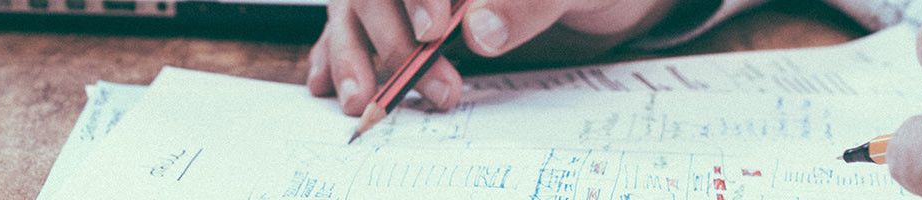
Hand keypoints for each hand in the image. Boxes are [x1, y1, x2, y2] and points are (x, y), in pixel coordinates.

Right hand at [306, 0, 677, 115]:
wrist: (596, 2)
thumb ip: (528, 4)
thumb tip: (479, 30)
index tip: (434, 31)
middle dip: (392, 38)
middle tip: (426, 82)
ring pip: (353, 10)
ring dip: (352, 56)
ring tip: (362, 99)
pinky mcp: (397, 18)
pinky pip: (349, 30)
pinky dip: (334, 57)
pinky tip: (325, 83)